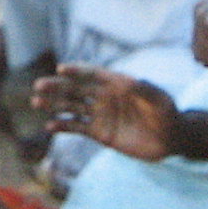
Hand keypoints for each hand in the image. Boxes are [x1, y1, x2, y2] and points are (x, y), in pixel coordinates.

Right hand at [31, 63, 177, 161]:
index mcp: (117, 83)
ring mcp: (100, 114)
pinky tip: (49, 126)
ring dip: (54, 104)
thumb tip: (133, 82)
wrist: (170, 139)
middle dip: (57, 87)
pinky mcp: (99, 133)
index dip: (78, 71)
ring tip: (36, 102)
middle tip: (38, 86)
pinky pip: (77, 128)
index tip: (62, 69)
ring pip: (72, 106)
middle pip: (76, 89)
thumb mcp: (160, 101)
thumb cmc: (168, 114)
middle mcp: (105, 96)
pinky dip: (63, 126)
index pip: (93, 74)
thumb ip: (147, 91)